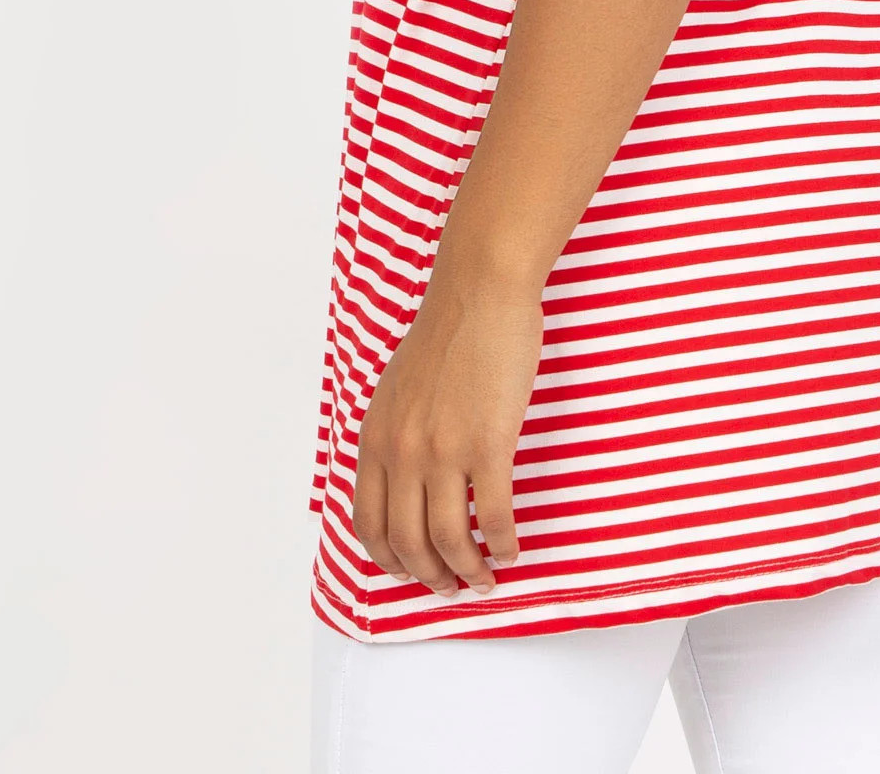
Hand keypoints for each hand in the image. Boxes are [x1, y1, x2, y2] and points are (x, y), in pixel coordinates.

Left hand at [351, 273, 542, 596]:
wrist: (479, 292)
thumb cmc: (446, 335)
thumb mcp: (397, 389)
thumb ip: (394, 434)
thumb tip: (404, 479)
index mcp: (375, 437)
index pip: (368, 523)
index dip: (389, 559)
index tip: (409, 572)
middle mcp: (401, 451)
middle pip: (408, 542)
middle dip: (430, 577)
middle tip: (451, 587)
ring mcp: (444, 450)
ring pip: (450, 541)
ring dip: (469, 571)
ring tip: (484, 578)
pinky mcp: (488, 445)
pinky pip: (495, 517)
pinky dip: (504, 544)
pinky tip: (511, 548)